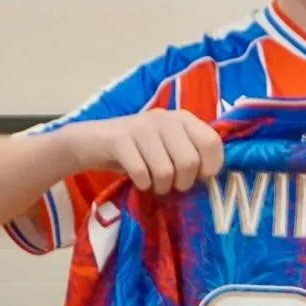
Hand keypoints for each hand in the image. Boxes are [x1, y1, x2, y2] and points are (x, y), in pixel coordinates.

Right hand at [69, 109, 224, 196]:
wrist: (92, 142)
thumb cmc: (137, 150)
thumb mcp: (168, 147)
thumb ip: (191, 154)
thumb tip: (212, 178)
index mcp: (183, 118)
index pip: (213, 142)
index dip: (210, 167)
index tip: (198, 177)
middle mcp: (165, 118)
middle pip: (190, 161)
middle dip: (182, 183)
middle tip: (171, 184)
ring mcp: (141, 127)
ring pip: (166, 171)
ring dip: (160, 186)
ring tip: (152, 183)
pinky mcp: (120, 140)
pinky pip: (141, 173)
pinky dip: (141, 184)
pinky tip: (137, 180)